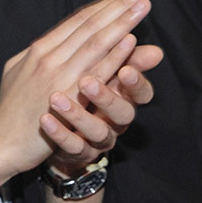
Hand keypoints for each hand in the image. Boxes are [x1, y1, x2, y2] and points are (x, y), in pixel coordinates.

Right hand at [0, 0, 155, 201]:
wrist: (0, 142)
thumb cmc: (14, 109)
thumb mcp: (26, 71)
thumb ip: (50, 55)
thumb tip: (68, 40)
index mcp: (39, 48)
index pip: (79, 18)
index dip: (107, 2)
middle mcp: (48, 56)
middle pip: (90, 23)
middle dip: (120, 3)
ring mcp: (56, 75)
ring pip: (95, 41)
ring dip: (122, 22)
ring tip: (144, 5)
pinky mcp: (65, 96)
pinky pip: (94, 72)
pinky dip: (113, 55)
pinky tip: (131, 40)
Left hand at [41, 48, 159, 176]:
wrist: (59, 130)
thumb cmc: (87, 93)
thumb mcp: (105, 75)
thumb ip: (122, 58)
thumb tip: (156, 50)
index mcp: (125, 98)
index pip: (142, 93)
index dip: (136, 83)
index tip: (126, 69)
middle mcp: (116, 120)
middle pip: (122, 113)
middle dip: (106, 98)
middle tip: (86, 82)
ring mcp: (98, 139)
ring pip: (97, 132)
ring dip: (77, 115)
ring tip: (55, 98)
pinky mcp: (79, 152)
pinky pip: (72, 146)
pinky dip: (59, 133)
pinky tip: (45, 120)